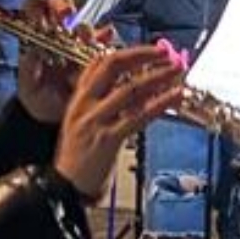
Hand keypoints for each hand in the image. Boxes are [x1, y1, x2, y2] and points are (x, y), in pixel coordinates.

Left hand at [15, 0, 98, 124]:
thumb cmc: (37, 97)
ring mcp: (78, 43)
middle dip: (64, 6)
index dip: (38, 5)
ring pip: (83, 24)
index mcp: (37, 34)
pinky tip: (105, 43)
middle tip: (66, 16)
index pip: (36, 6)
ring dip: (84, 29)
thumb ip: (28, 65)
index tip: (40, 13)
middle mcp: (59, 33)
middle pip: (62, 5)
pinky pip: (105, 42)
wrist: (54, 117)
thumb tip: (31, 49)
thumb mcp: (27, 83)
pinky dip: (106, 39)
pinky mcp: (96, 55)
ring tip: (84, 39)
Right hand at [52, 46, 185, 203]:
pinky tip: (175, 96)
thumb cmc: (75, 159)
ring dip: (158, 76)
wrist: (61, 189)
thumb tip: (132, 88)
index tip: (149, 49)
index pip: (99, 63)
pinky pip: (139, 116)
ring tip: (177, 70)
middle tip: (165, 52)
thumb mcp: (81, 123)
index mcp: (78, 99)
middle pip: (113, 67)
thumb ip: (100, 104)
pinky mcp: (108, 139)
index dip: (126, 53)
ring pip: (130, 89)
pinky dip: (160, 103)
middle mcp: (85, 105)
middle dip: (142, 55)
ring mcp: (96, 121)